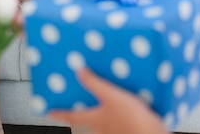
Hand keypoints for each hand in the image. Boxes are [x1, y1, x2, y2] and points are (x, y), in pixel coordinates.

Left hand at [50, 68, 167, 133]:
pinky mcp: (128, 129)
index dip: (61, 113)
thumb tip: (79, 72)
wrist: (149, 131)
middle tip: (81, 110)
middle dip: (85, 117)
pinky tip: (127, 111)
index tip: (50, 113)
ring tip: (107, 108)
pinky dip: (119, 119)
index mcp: (96, 119)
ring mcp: (115, 131)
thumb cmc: (129, 116)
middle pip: (88, 124)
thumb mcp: (110, 95)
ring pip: (104, 125)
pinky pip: (119, 124)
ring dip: (104, 118)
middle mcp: (103, 128)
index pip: (73, 116)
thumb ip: (94, 83)